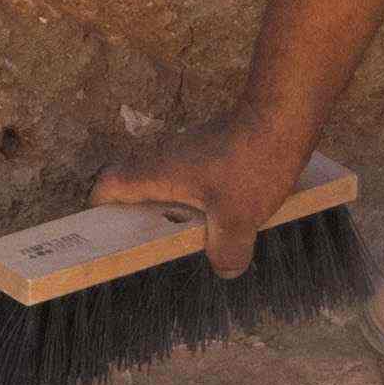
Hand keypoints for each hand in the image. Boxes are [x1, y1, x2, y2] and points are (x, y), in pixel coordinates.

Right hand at [95, 112, 316, 273]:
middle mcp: (163, 159)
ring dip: (174, 210)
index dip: (101, 211)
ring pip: (165, 184)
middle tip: (156, 245)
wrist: (282, 116)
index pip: (107, 186)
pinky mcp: (209, 150)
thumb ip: (226, 251)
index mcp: (155, 173)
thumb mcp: (238, 220)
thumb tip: (226, 268)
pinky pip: (192, 179)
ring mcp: (186, 152)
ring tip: (193, 238)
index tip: (111, 234)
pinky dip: (199, 199)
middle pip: (133, 188)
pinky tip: (223, 218)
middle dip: (141, 218)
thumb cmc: (252, 161)